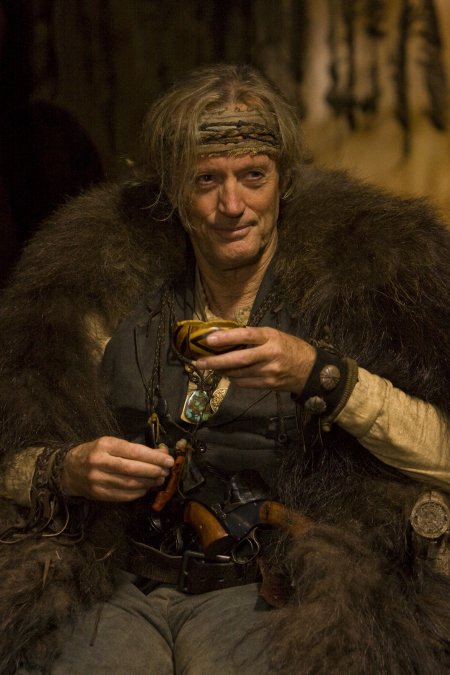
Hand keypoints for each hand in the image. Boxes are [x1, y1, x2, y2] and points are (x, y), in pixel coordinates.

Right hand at [61, 436, 173, 501]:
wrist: (69, 469)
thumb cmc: (95, 453)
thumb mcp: (110, 443)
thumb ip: (132, 448)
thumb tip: (160, 454)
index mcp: (105, 445)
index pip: (134, 452)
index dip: (154, 457)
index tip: (168, 459)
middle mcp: (100, 462)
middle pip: (133, 469)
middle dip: (154, 471)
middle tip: (166, 471)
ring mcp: (98, 480)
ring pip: (130, 484)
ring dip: (149, 482)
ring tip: (159, 479)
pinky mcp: (99, 494)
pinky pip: (124, 495)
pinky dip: (138, 492)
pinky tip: (146, 488)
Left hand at [194, 326, 316, 394]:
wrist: (310, 369)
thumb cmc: (289, 347)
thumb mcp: (274, 335)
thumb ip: (253, 337)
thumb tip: (226, 337)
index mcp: (271, 337)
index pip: (246, 335)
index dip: (227, 337)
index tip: (209, 340)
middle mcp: (270, 354)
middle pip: (238, 359)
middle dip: (216, 362)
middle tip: (199, 362)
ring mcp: (269, 372)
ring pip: (238, 373)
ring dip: (222, 371)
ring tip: (211, 367)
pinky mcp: (268, 385)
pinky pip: (244, 383)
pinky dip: (233, 378)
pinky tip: (228, 374)